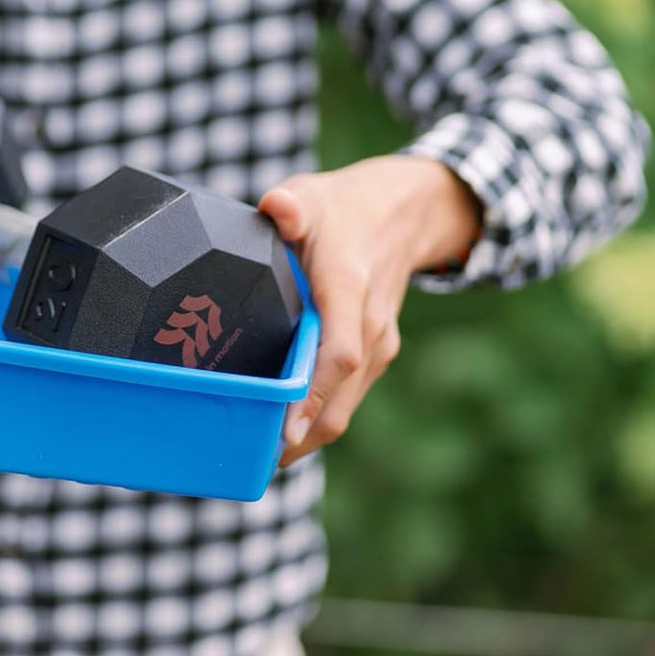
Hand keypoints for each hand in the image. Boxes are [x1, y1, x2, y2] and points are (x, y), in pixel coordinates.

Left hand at [259, 154, 481, 466]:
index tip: (285, 429)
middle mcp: (371, 324)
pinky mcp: (376, 353)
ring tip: (255, 457)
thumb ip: (290, 204)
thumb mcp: (313, 194)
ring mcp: (378, 343)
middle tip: (249, 461)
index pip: (340, 352)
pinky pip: (347, 396)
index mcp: (350, 287)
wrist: (406, 213)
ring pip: (345, 405)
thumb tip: (276, 208)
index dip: (313, 394)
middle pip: (341, 396)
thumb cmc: (344, 207)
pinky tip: (281, 433)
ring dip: (307, 435)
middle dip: (301, 436)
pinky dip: (318, 418)